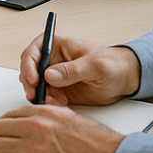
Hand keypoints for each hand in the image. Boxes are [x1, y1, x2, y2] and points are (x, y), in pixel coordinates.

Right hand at [18, 32, 141, 107]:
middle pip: (30, 70)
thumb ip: (72, 70)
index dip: (29, 65)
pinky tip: (61, 107)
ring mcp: (54, 76)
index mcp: (58, 45)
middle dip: (31, 85)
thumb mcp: (95, 65)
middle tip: (37, 96)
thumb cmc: (113, 64)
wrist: (124, 79)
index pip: (34, 51)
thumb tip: (49, 74)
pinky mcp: (59, 91)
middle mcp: (53, 60)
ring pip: (36, 87)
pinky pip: (47, 98)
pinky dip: (50, 104)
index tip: (34, 79)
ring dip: (40, 96)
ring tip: (55, 103)